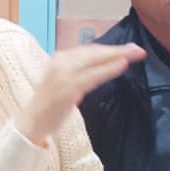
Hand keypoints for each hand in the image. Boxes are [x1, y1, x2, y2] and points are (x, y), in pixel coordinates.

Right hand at [15, 43, 145, 145]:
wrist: (31, 122)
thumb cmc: (49, 104)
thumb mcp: (64, 81)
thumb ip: (80, 71)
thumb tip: (104, 63)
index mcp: (59, 58)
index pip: (89, 50)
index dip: (110, 48)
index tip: (128, 48)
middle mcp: (60, 62)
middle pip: (94, 52)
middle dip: (118, 50)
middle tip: (138, 49)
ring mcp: (64, 75)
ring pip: (95, 61)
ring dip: (117, 56)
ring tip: (135, 54)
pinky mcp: (68, 88)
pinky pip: (93, 76)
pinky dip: (109, 69)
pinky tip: (122, 65)